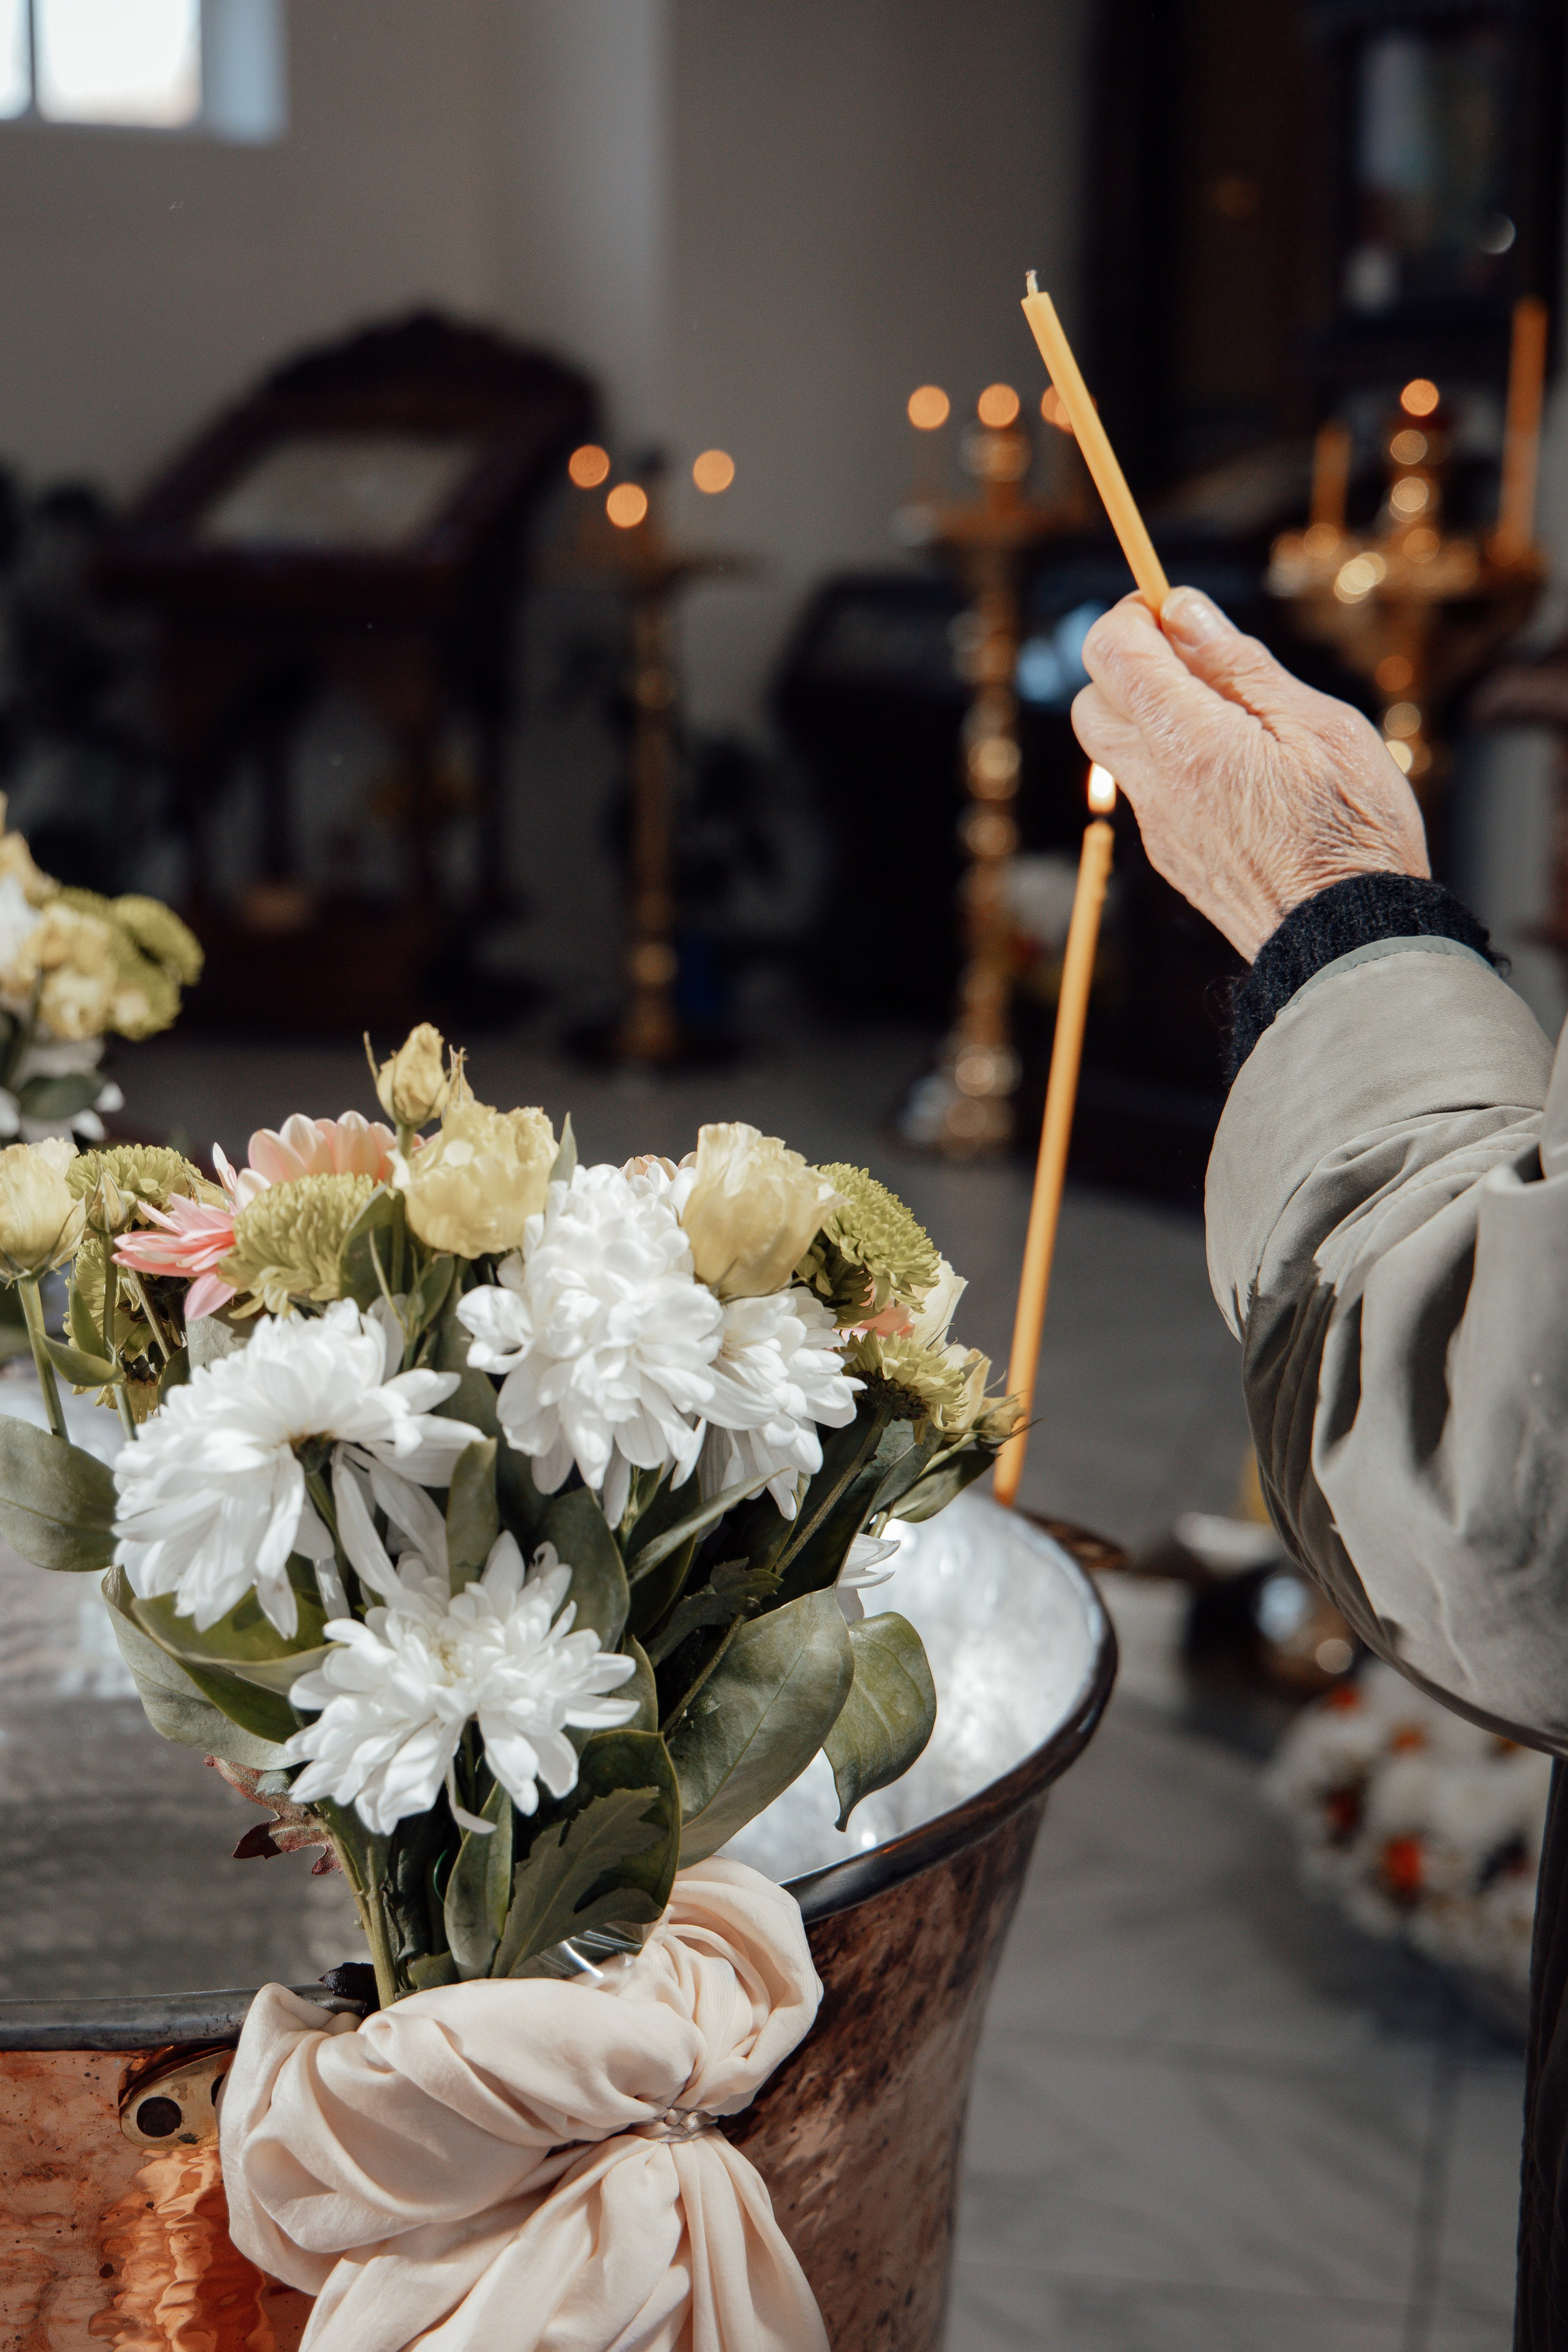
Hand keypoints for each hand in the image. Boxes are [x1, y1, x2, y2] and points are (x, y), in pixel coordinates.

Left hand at [1071, 588, 1428, 961]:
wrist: (1348, 939)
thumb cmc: (1352, 831)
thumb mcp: (1319, 725)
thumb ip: (1240, 666)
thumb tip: (1181, 611)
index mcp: (1189, 742)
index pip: (1110, 653)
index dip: (1132, 615)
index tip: (1171, 610)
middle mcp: (1157, 786)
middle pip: (1093, 702)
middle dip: (1129, 667)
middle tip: (1199, 661)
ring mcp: (1158, 827)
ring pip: (1119, 749)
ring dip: (1154, 717)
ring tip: (1233, 720)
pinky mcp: (1171, 856)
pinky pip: (1150, 791)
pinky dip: (1174, 763)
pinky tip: (1239, 772)